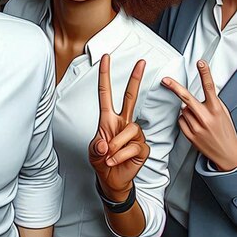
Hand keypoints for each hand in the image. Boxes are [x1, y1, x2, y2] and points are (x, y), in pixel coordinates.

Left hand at [89, 54, 149, 200]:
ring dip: (117, 146)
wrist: (111, 178)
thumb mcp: (93, 152)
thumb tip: (105, 145)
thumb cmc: (102, 160)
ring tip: (110, 156)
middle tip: (141, 62)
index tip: (105, 58)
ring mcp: (134, 134)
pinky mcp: (143, 147)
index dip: (105, 75)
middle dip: (135, 79)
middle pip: (130, 97)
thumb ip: (97, 148)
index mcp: (107, 118)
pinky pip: (134, 147)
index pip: (105, 93)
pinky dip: (122, 156)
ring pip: (129, 130)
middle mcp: (122, 122)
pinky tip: (116, 161)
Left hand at [163, 60, 236, 170]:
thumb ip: (213, 103)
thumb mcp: (224, 114)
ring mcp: (197, 127)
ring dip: (188, 111)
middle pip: (186, 98)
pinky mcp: (189, 135)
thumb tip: (203, 93)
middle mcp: (206, 118)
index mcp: (216, 110)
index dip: (205, 73)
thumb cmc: (226, 133)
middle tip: (165, 80)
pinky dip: (185, 120)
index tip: (200, 63)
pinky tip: (195, 127)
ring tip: (200, 121)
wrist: (229, 156)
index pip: (209, 88)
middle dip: (174, 87)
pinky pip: (181, 120)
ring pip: (183, 110)